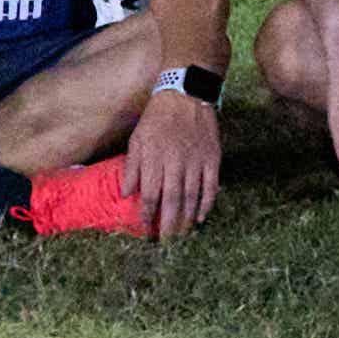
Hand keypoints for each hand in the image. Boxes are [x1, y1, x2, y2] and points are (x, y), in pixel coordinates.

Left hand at [128, 83, 223, 238]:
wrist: (186, 95)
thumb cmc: (157, 119)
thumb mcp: (137, 140)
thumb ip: (132, 167)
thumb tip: (126, 193)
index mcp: (154, 159)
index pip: (149, 195)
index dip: (147, 215)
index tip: (145, 229)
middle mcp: (175, 164)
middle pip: (172, 201)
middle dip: (169, 224)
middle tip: (166, 242)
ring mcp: (196, 162)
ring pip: (192, 196)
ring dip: (187, 218)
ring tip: (182, 234)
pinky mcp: (212, 158)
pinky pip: (211, 186)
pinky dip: (207, 203)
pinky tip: (202, 217)